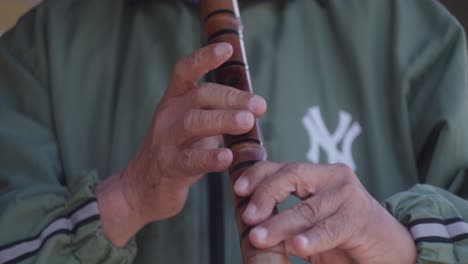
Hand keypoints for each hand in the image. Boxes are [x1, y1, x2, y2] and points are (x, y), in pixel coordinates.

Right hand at [95, 42, 266, 246]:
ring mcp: (165, 141)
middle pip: (199, 96)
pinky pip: (190, 160)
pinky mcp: (169, 167)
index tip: (226, 49)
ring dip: (223, 120)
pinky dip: (210, 157)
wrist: (143, 188)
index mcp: (174, 101)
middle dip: (232, 98)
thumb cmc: (177, 153)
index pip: (185, 71)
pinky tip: (227, 157)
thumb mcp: (193, 128)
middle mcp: (167, 115)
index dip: (204, 58)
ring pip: (193, 123)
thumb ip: (215, 115)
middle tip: (259, 105)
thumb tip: (252, 106)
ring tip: (247, 121)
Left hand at [234, 162, 416, 262]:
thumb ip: (286, 215)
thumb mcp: (310, 221)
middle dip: (265, 196)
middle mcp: (333, 177)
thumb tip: (250, 223)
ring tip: (259, 237)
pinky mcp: (360, 217)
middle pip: (291, 176)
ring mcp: (348, 195)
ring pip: (306, 208)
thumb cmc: (342, 235)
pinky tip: (297, 246)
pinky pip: (329, 229)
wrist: (388, 248)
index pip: (281, 167)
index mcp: (317, 175)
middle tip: (248, 217)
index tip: (237, 190)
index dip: (257, 175)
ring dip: (279, 225)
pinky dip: (311, 238)